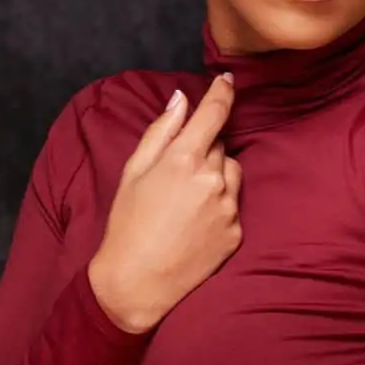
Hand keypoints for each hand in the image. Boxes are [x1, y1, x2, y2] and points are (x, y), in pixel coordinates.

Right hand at [88, 74, 242, 333]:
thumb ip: (161, 131)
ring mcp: (228, 206)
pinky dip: (220, 205)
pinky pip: (234, 203)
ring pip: (231, 171)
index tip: (227, 80)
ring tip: (184, 201)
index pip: (215, 113)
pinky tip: (194, 223)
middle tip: (175, 176)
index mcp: (184, 160)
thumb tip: (181, 98)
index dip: (223, 92)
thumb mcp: (133, 172)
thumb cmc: (127, 224)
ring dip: (216, 175)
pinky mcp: (237, 230)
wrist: (136, 283)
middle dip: (203, 150)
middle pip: (220, 145)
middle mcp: (212, 179)